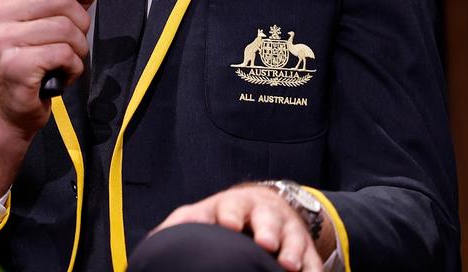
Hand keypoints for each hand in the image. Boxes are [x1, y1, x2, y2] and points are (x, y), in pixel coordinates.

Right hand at [0, 0, 102, 197]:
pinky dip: (73, 67)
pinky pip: (64, 53)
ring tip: (64, 59)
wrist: (8, 107)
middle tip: (69, 40)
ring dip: (78, 47)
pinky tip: (61, 73)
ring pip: (67, 27)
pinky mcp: (16, 65)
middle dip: (79, 21)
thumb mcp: (50, 19)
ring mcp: (2, 39)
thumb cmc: (31, 59)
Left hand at [154, 184, 330, 271]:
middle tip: (265, 243)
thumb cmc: (226, 215)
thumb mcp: (203, 214)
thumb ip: (182, 224)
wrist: (265, 204)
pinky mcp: (306, 251)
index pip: (232, 207)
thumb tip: (153, 243)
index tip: (228, 224)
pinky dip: (314, 271)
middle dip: (267, 230)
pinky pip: (314, 262)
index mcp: (235, 206)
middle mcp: (264, 215)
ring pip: (293, 239)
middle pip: (268, 219)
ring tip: (288, 265)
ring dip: (292, 251)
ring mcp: (288, 232)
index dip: (230, 215)